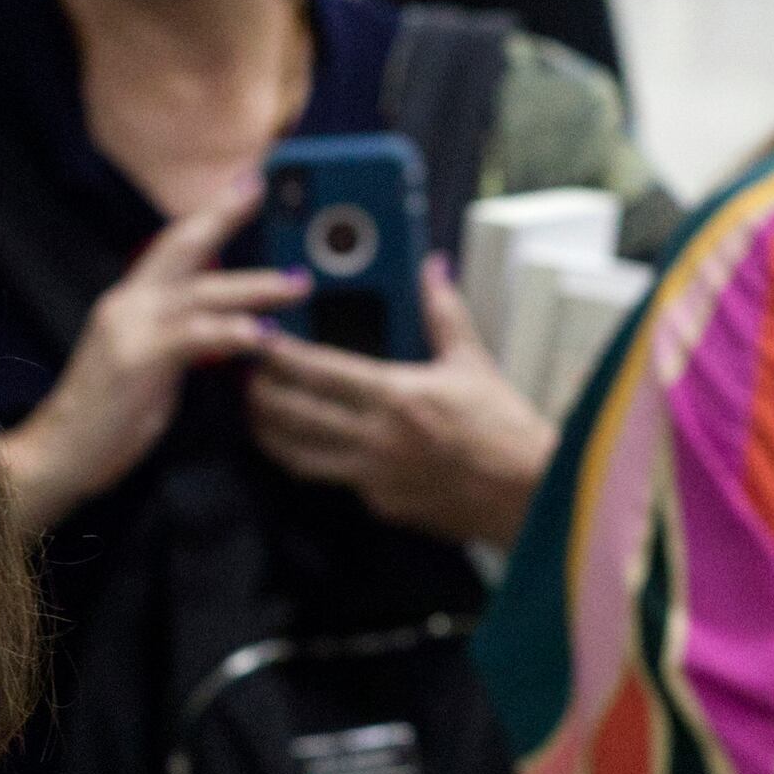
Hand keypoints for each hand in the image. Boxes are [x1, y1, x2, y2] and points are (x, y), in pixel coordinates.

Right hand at [5, 193, 300, 526]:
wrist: (56, 455)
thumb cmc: (105, 420)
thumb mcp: (146, 366)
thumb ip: (178, 340)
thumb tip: (222, 329)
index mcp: (129, 302)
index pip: (174, 245)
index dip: (211, 214)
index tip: (248, 185)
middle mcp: (127, 303)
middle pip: (183, 245)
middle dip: (226, 215)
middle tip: (266, 190)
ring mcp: (130, 329)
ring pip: (201, 291)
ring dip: (255, 286)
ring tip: (299, 284)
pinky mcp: (137, 360)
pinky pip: (193, 337)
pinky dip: (232, 333)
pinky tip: (263, 337)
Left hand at [245, 260, 554, 542]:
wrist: (529, 494)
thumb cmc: (505, 430)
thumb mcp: (473, 363)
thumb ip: (443, 313)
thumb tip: (433, 268)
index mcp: (397, 396)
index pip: (319, 371)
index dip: (279, 356)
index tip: (257, 341)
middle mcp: (377, 439)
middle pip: (294, 415)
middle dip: (260, 394)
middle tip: (244, 376)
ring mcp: (374, 477)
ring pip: (298, 456)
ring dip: (270, 433)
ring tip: (257, 413)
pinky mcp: (380, 505)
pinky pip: (333, 480)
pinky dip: (312, 461)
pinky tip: (304, 446)